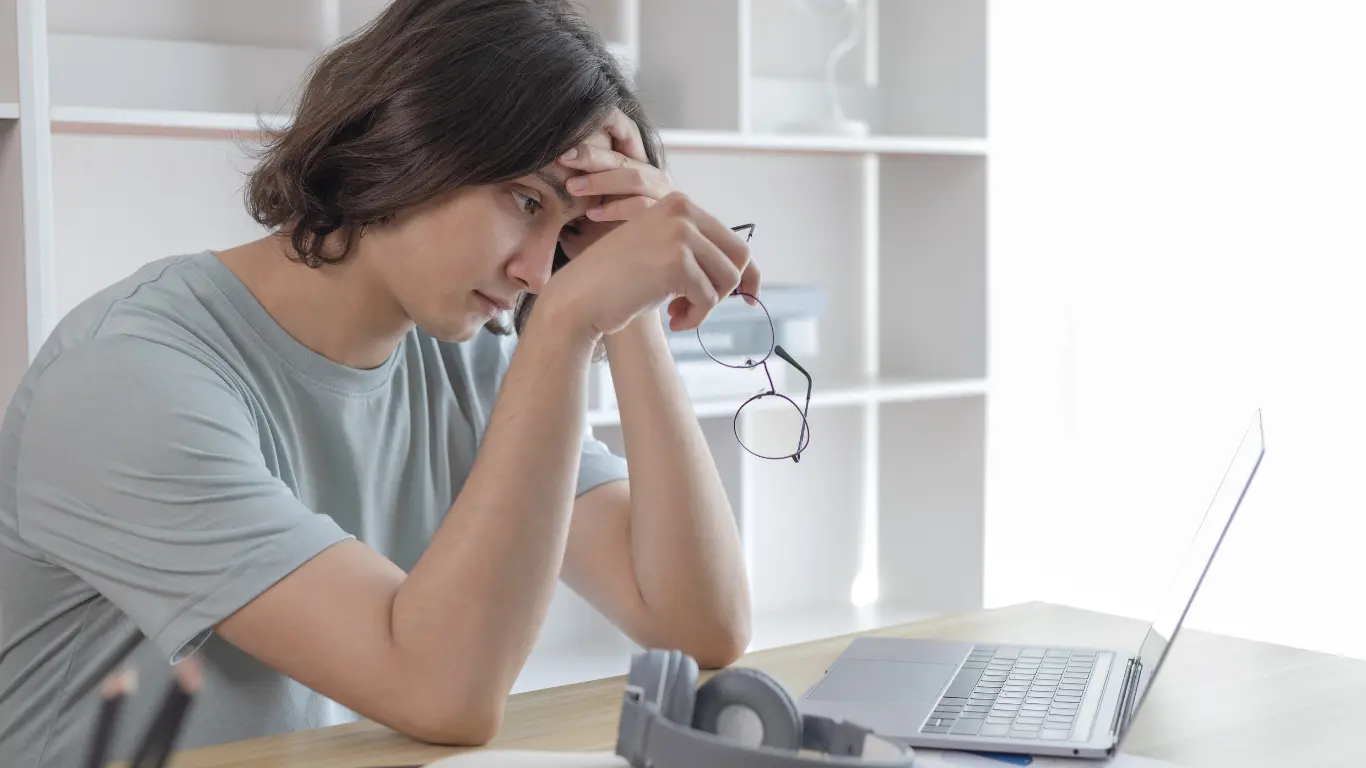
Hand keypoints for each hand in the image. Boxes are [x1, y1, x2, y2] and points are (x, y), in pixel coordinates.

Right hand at [556, 108, 761, 318]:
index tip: (749, 298)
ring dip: (707, 306)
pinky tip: (672, 320)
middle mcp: (683, 211)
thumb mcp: (664, 255)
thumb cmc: (619, 283)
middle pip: (739, 258)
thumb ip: (700, 255)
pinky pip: (709, 299)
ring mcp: (680, 233)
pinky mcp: (677, 261)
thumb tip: (750, 274)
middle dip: (724, 290)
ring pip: (728, 280)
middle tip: (695, 307)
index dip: (747, 275)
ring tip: (679, 313)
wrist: (579, 297)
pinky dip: (695, 317)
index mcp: (680, 204)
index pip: (735, 241)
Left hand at [556, 110, 674, 254]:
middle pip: (623, 160)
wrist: (650, 275)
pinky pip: (643, 206)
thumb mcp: (602, 214)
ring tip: (572, 187)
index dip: (588, 150)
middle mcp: (657, 179)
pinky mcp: (669, 217)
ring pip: (635, 178)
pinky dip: (616, 208)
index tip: (560, 152)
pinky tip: (592, 214)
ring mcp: (666, 197)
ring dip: (601, 180)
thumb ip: (588, 195)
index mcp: (641, 171)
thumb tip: (555, 175)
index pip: (614, 153)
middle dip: (591, 157)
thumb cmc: (620, 243)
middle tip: (563, 158)